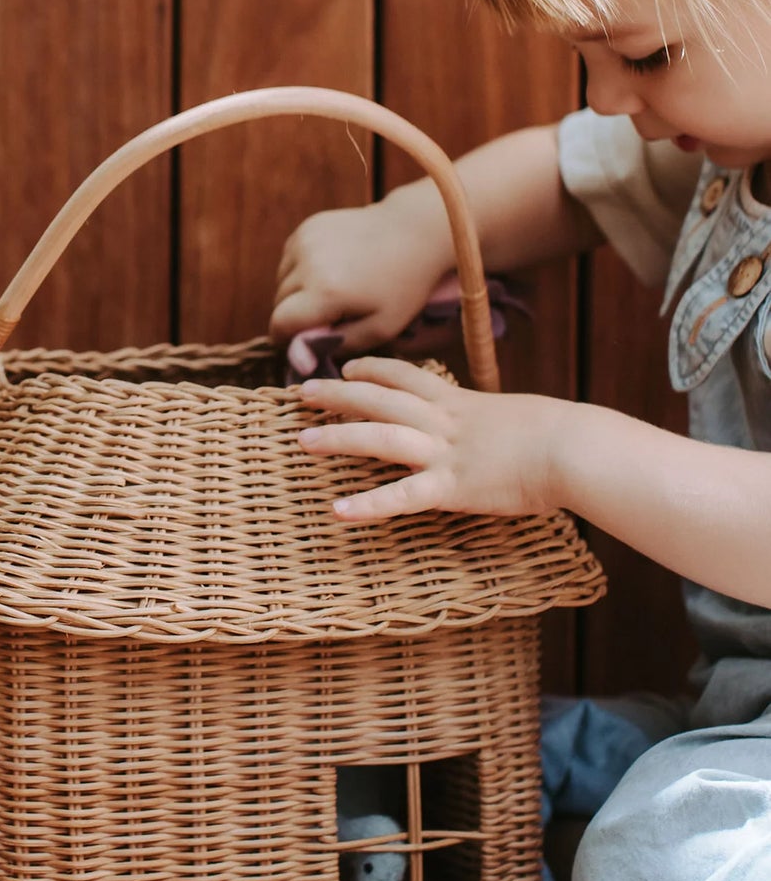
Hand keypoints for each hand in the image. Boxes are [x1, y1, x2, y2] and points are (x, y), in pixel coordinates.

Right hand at [270, 196, 449, 349]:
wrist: (414, 232)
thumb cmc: (403, 287)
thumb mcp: (380, 329)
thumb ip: (334, 345)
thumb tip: (296, 358)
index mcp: (326, 292)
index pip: (280, 324)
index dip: (287, 339)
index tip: (304, 343)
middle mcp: (308, 264)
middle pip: (278, 302)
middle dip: (295, 315)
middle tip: (327, 317)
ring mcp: (305, 240)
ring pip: (281, 281)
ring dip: (296, 293)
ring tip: (330, 292)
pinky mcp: (307, 227)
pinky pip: (289, 260)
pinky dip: (301, 271)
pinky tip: (328, 270)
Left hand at [297, 357, 568, 520]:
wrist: (578, 449)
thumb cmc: (562, 437)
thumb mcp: (519, 419)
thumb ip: (495, 423)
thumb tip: (496, 427)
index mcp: (462, 404)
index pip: (409, 377)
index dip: (375, 371)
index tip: (350, 367)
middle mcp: (445, 423)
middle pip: (381, 399)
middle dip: (338, 394)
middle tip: (302, 391)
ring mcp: (446, 454)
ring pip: (381, 438)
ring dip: (339, 437)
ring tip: (303, 441)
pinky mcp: (453, 487)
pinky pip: (403, 497)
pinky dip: (369, 505)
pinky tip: (339, 512)